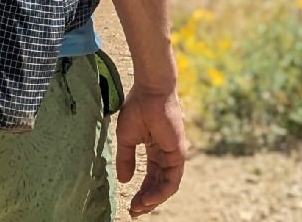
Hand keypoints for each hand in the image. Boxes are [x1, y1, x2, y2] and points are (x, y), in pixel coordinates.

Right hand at [115, 90, 186, 216]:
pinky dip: (160, 192)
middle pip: (159, 184)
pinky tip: (148, 199)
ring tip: (138, 208)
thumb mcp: (126, 138)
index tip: (130, 204)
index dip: (141, 191)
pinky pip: (172, 180)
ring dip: (153, 200)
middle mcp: (166, 154)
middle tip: (134, 212)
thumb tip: (123, 181)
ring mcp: (174, 154)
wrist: (150, 91)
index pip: (151, 177)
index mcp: (156, 149)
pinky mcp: (178, 153)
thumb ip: (126, 159)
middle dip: (147, 200)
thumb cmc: (138, 107)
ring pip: (167, 186)